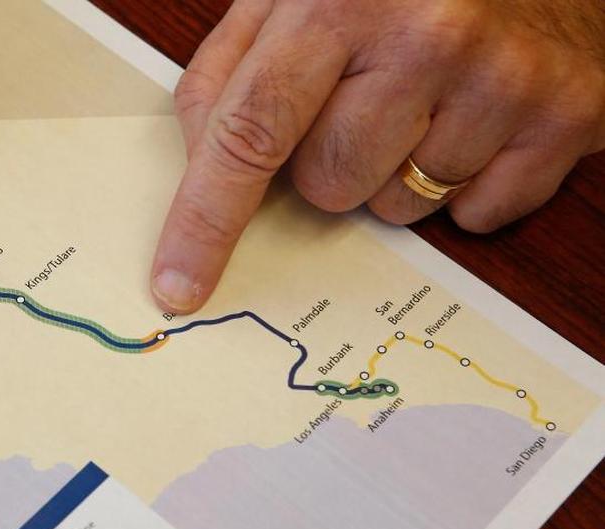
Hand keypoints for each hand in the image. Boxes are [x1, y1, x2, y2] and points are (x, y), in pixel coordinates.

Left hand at [150, 0, 604, 313]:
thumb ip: (231, 68)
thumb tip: (201, 161)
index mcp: (340, 0)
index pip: (251, 133)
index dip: (206, 220)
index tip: (179, 283)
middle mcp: (428, 38)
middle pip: (326, 186)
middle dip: (329, 158)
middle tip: (366, 96)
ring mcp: (504, 81)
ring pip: (397, 210)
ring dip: (396, 172)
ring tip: (427, 97)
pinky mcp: (568, 117)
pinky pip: (475, 216)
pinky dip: (463, 184)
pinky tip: (476, 118)